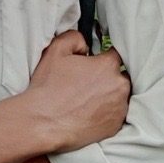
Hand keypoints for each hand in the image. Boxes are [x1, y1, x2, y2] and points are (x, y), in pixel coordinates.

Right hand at [24, 30, 129, 152]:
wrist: (44, 123)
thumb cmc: (49, 88)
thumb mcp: (56, 50)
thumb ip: (76, 38)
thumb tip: (86, 44)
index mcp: (107, 65)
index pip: (116, 53)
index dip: (104, 57)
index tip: (95, 62)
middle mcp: (119, 86)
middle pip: (119, 75)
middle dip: (106, 76)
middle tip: (86, 82)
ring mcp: (120, 108)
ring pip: (119, 94)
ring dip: (109, 94)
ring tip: (86, 98)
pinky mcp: (116, 125)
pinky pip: (116, 113)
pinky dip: (107, 111)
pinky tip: (89, 111)